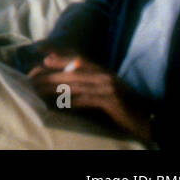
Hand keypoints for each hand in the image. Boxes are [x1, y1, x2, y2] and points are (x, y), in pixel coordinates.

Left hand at [28, 54, 152, 142]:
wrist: (147, 121)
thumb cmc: (122, 108)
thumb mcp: (103, 91)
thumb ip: (86, 82)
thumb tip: (60, 76)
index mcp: (103, 71)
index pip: (78, 60)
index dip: (59, 58)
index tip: (41, 61)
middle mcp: (105, 76)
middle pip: (72, 72)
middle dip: (50, 76)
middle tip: (32, 80)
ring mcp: (109, 88)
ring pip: (76, 85)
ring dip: (55, 89)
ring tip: (39, 92)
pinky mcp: (112, 101)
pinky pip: (87, 100)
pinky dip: (71, 102)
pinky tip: (60, 105)